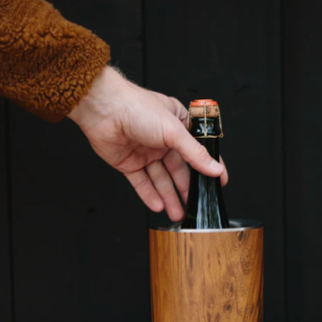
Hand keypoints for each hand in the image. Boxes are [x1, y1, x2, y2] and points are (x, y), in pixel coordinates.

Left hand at [69, 66, 227, 220]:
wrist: (103, 110)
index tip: (218, 183)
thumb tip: (215, 168)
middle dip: (186, 188)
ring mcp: (146, 152)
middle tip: (195, 205)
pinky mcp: (129, 162)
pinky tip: (158, 206)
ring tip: (178, 213)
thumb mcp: (174, 131)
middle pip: (179, 168)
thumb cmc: (137, 107)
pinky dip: (150, 195)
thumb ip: (195, 153)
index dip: (208, 167)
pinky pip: (142, 182)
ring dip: (169, 196)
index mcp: (178, 124)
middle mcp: (162, 139)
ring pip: (161, 179)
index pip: (197, 150)